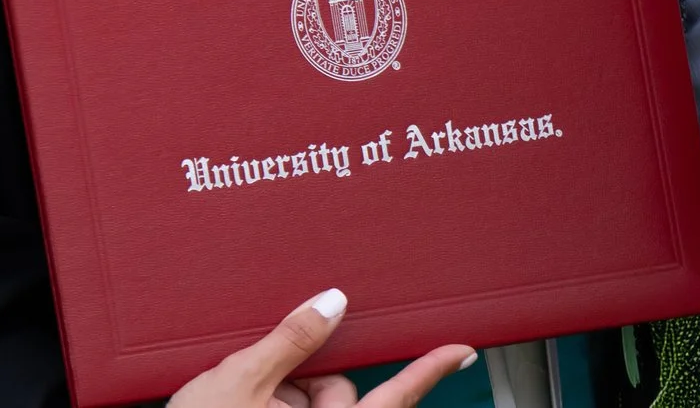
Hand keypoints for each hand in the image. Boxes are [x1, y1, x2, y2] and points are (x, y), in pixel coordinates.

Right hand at [168, 290, 475, 407]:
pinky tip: (239, 404)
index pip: (390, 397)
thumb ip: (289, 341)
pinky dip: (276, 405)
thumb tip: (332, 302)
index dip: (428, 370)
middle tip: (260, 378)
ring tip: (237, 397)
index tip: (462, 348)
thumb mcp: (237, 380)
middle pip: (340, 395)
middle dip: (307, 379)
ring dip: (284, 395)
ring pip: (315, 407)